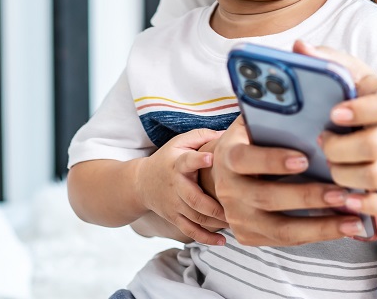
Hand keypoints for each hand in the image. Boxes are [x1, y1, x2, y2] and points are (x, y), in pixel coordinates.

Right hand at [135, 128, 228, 245]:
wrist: (140, 183)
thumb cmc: (167, 159)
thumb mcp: (179, 142)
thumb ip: (201, 136)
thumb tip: (227, 134)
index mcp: (177, 164)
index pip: (186, 161)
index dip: (197, 160)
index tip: (211, 157)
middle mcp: (175, 186)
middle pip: (194, 199)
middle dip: (215, 207)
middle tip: (235, 208)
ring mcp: (174, 205)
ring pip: (195, 217)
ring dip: (216, 223)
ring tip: (235, 223)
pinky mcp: (174, 218)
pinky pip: (190, 231)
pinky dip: (205, 238)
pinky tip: (221, 242)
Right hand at [210, 116, 371, 245]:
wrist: (226, 173)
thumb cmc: (252, 141)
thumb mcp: (253, 123)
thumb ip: (272, 116)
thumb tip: (308, 102)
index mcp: (228, 156)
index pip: (246, 159)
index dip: (273, 160)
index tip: (304, 159)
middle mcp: (228, 190)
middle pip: (268, 198)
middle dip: (308, 197)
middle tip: (343, 193)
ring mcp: (237, 217)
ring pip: (281, 228)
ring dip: (320, 225)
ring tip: (353, 219)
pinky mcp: (249, 236)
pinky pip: (286, 240)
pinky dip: (317, 234)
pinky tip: (344, 227)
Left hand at [294, 41, 376, 217]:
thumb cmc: (376, 100)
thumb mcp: (359, 75)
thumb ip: (330, 61)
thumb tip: (299, 47)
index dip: (362, 110)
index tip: (334, 113)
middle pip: (374, 145)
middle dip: (340, 149)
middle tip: (322, 142)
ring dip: (344, 175)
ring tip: (329, 168)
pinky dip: (372, 207)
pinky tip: (347, 201)